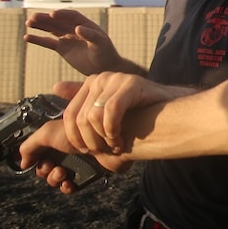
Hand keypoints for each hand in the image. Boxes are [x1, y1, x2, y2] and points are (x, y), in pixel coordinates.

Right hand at [19, 118, 130, 194]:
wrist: (111, 139)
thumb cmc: (82, 131)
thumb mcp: (48, 132)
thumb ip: (30, 145)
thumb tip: (22, 164)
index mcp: (56, 140)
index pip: (38, 155)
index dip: (35, 160)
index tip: (36, 160)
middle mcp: (66, 151)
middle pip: (45, 169)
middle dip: (45, 171)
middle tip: (53, 167)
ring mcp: (77, 163)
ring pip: (57, 179)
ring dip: (54, 179)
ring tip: (62, 173)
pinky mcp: (89, 174)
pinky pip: (72, 187)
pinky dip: (67, 187)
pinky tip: (69, 184)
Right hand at [24, 9, 129, 75]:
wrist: (105, 67)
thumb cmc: (106, 53)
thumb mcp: (101, 44)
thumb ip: (91, 35)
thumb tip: (78, 28)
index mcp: (85, 24)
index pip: (71, 16)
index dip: (62, 14)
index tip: (52, 14)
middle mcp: (74, 29)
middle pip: (58, 21)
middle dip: (46, 18)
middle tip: (33, 17)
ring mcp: (67, 38)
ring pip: (51, 29)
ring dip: (40, 25)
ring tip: (28, 23)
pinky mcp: (62, 48)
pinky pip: (48, 42)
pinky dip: (38, 39)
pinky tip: (27, 37)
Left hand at [59, 74, 193, 154]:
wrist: (173, 114)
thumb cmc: (140, 115)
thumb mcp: (107, 112)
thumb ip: (83, 102)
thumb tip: (55, 87)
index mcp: (91, 84)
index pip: (69, 116)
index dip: (76, 138)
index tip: (89, 151)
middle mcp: (100, 78)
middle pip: (79, 119)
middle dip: (91, 142)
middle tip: (106, 151)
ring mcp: (116, 79)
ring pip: (92, 118)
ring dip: (103, 139)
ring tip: (116, 146)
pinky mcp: (131, 83)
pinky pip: (111, 112)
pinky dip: (113, 131)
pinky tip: (121, 140)